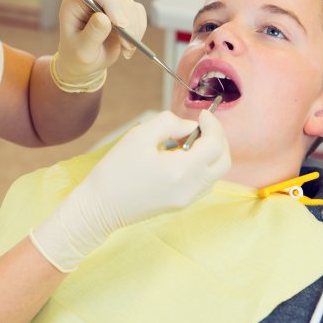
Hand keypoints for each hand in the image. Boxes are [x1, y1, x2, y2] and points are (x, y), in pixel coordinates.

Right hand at [31, 110, 230, 270]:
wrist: (99, 208)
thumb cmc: (115, 170)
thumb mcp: (139, 136)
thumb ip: (169, 123)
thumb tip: (189, 126)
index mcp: (182, 171)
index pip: (215, 145)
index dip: (213, 125)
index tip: (202, 114)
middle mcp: (190, 188)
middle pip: (223, 162)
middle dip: (217, 139)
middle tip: (200, 126)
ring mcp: (187, 200)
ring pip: (215, 174)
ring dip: (210, 153)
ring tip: (185, 141)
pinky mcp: (180, 205)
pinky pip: (204, 183)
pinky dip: (201, 166)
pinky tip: (180, 158)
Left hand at [51, 0, 145, 90]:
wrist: (84, 63)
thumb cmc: (77, 56)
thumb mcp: (82, 50)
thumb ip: (92, 34)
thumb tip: (104, 18)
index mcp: (75, 3)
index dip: (110, 3)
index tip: (120, 25)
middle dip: (126, 22)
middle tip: (127, 45)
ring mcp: (108, 4)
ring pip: (130, 6)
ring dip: (133, 29)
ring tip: (126, 49)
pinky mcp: (122, 11)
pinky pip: (138, 13)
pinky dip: (138, 30)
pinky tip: (129, 47)